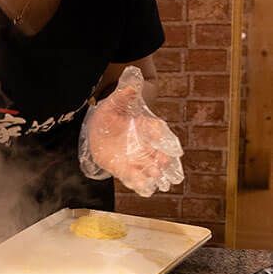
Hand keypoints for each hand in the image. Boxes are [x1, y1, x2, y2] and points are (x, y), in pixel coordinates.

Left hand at [79, 66, 183, 197]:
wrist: (97, 127)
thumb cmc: (111, 113)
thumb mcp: (115, 101)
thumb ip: (125, 94)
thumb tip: (133, 83)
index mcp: (145, 128)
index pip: (159, 133)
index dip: (167, 141)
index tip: (175, 149)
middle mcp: (144, 145)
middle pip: (159, 155)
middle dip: (165, 162)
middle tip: (169, 168)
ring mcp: (135, 158)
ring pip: (149, 169)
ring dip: (155, 176)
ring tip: (161, 182)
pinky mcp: (123, 169)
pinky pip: (133, 178)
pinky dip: (139, 184)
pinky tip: (145, 190)